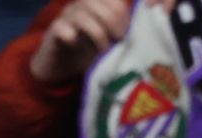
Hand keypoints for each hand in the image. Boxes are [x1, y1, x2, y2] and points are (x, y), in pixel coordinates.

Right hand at [28, 0, 171, 83]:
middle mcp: (81, 5)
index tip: (128, 30)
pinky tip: (76, 46)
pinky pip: (63, 28)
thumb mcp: (110, 38)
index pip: (113, 0)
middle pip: (99, 3)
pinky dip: (72, 37)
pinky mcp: (53, 32)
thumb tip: (148, 24)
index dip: (122, 11)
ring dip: (97, 32)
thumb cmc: (88, 51)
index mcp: (97, 4)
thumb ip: (123, 30)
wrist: (59, 67)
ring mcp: (66, 17)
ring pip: (83, 15)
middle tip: (119, 40)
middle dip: (114, 21)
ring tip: (103, 49)